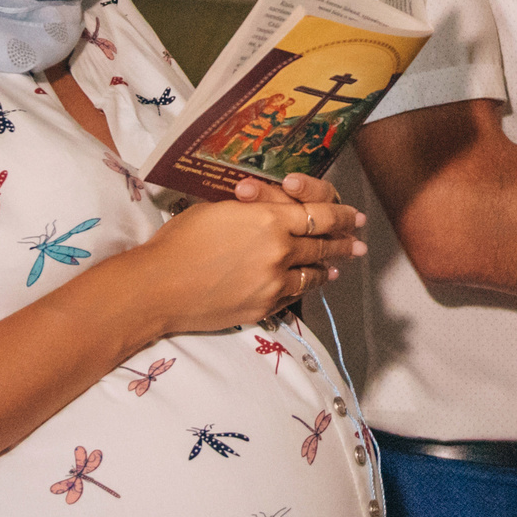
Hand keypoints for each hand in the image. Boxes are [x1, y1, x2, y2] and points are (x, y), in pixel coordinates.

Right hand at [127, 172, 364, 338]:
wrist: (157, 287)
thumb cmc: (179, 240)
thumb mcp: (219, 210)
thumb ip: (253, 210)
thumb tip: (269, 209)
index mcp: (269, 219)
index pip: (319, 215)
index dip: (341, 215)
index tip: (354, 215)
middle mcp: (280, 250)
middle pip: (322, 244)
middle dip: (344, 242)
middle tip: (359, 242)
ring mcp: (274, 282)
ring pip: (314, 273)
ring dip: (329, 267)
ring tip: (341, 264)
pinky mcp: (264, 307)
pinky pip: (294, 295)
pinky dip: (307, 287)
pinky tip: (312, 283)